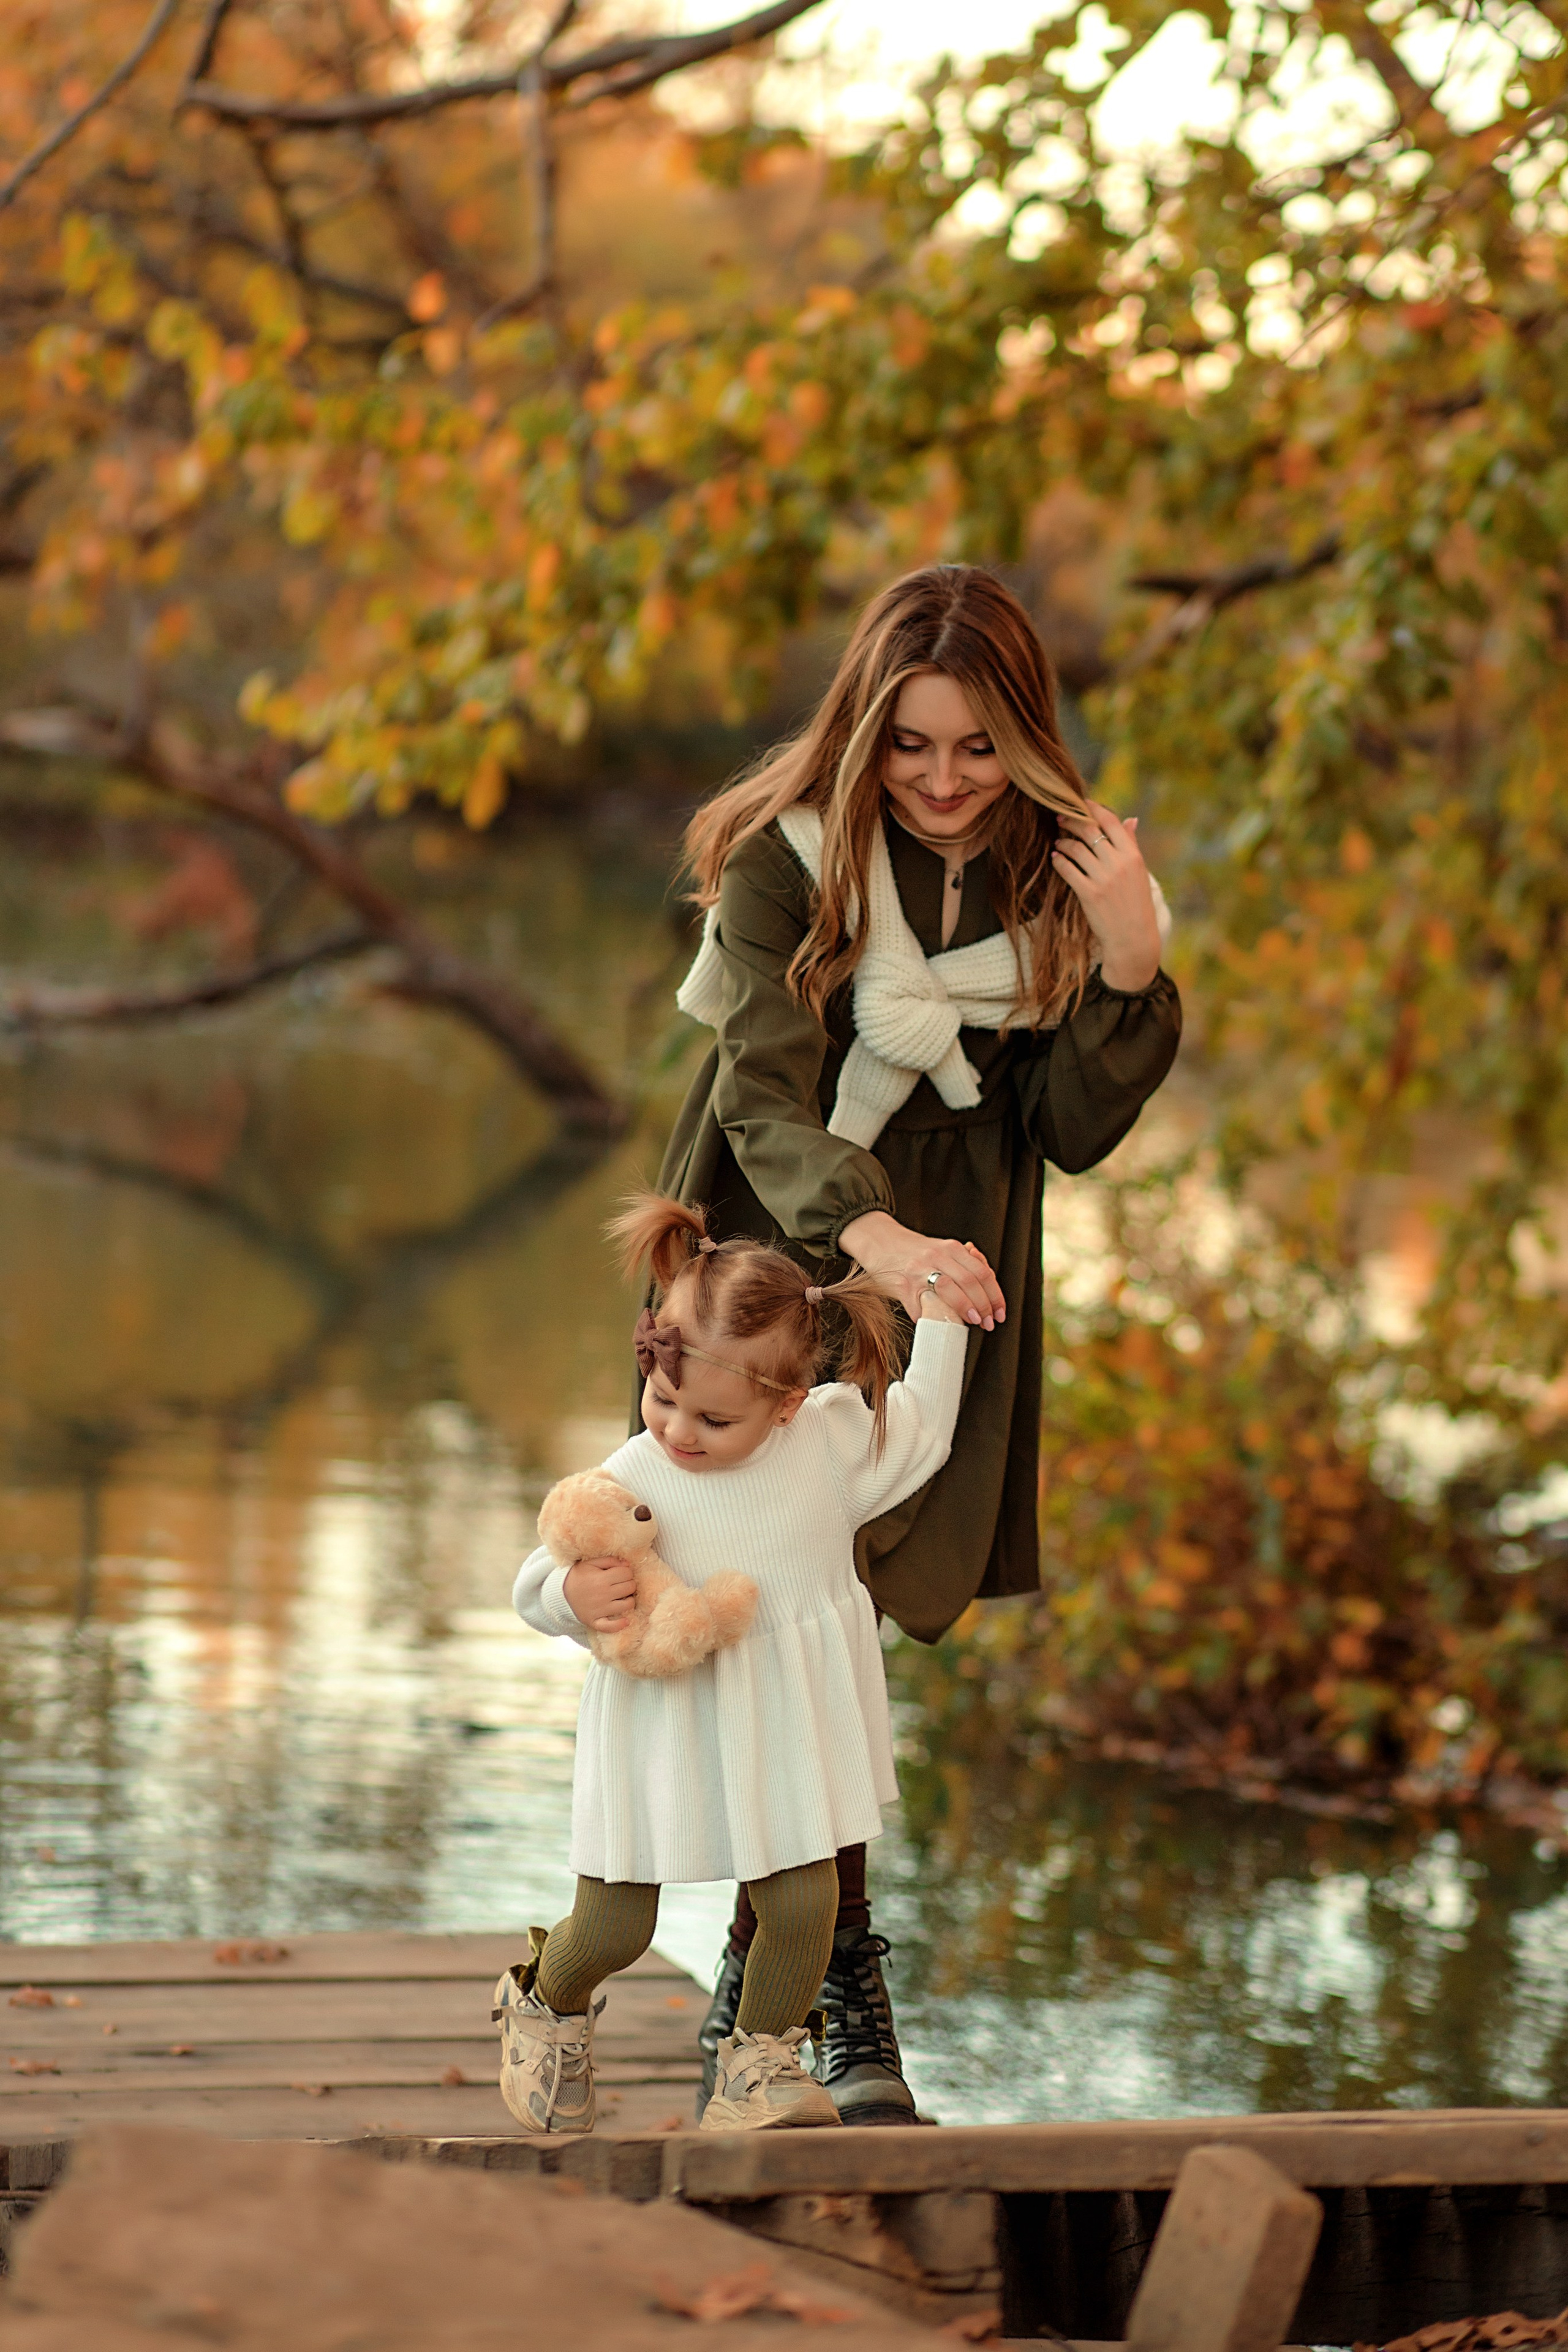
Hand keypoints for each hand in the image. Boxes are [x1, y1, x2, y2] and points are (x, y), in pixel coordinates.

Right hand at [564, 1555, 637, 1632]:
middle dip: (629, 1583)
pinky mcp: (595, 1621)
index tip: (621, 1573)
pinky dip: (619, 1625)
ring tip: (622, 1597)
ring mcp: (600, 1610)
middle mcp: (603, 1595)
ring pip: (628, 1605)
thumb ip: (609, 1560)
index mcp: (601, 1579)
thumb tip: (627, 1564)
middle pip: (630, 1587)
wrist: (560, 1594)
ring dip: (628, 1600)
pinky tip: (625, 1620)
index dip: (626, 1571)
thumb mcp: (590, 1563)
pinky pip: (611, 1627)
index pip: (627, 1573)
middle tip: (621, 1583)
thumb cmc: (577, 1576)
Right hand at [838, 1211, 1003, 1328]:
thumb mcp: (941, 1248)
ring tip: (972, 1323)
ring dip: (965, 1310)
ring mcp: (918, 1271)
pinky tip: (938, 1325)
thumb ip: (964, 1261)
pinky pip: (921, 1307)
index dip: (995, 1295)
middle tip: (988, 1323)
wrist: (879, 1241)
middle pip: (970, 1282)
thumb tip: (987, 1277)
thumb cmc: (914, 1251)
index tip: (999, 1313)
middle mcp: (937, 1257)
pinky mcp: (902, 1286)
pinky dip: (932, 1319)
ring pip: (949, 1291)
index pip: (982, 1272)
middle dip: (984, 1306)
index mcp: (950, 1248)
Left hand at [1052, 803, 1161, 991]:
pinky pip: (1068, 870)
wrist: (1133, 937)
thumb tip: (1131, 819)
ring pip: (1076, 848)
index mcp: (1133, 855)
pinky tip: (1055, 857)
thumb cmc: (1135, 903)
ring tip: (1058, 841)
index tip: (1080, 803)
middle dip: (1072, 820)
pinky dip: (1059, 861)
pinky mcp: (1088, 894)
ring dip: (1063, 841)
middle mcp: (1119, 864)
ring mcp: (1103, 878)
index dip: (1093, 808)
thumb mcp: (1139, 872)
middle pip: (1089, 830)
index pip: (1110, 821)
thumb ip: (1131, 845)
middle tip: (1060, 818)